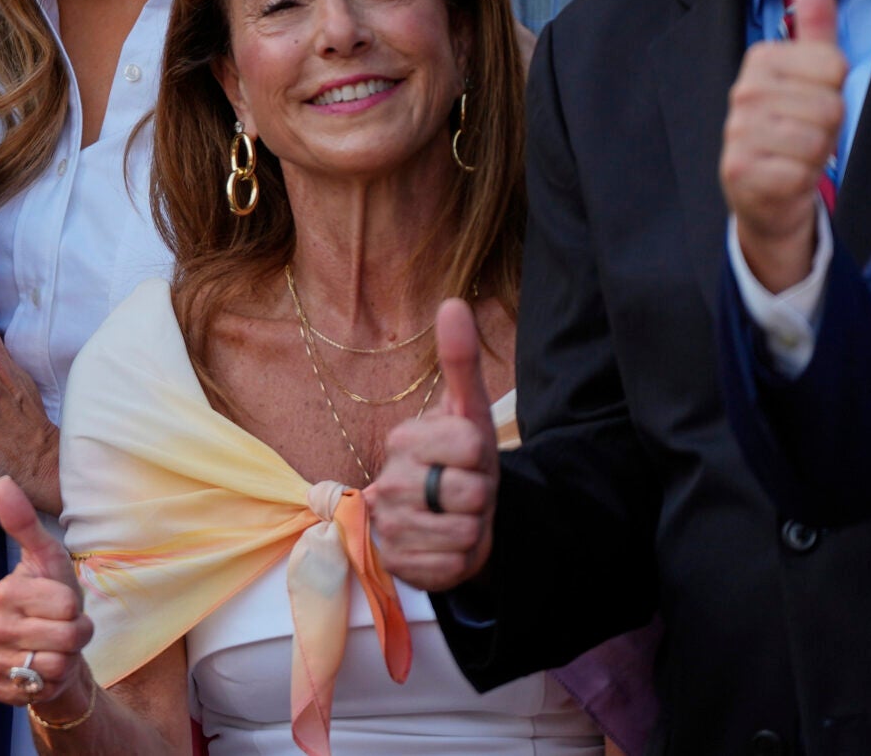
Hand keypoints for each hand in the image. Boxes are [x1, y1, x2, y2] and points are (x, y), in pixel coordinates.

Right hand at [0, 476, 94, 712]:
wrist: (52, 652)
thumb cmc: (53, 601)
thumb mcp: (49, 561)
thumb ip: (24, 522)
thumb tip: (0, 481)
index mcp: (3, 592)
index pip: (66, 603)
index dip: (76, 608)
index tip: (63, 606)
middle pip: (67, 635)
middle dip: (77, 636)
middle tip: (62, 630)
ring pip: (57, 665)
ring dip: (67, 661)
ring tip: (54, 650)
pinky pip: (44, 691)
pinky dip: (52, 684)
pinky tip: (41, 672)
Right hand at [367, 299, 496, 590]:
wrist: (442, 516)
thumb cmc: (458, 461)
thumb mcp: (465, 414)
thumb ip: (459, 362)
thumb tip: (453, 303)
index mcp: (404, 441)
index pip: (472, 446)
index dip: (482, 457)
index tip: (467, 459)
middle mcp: (388, 482)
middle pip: (473, 493)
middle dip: (481, 497)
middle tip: (463, 491)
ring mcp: (388, 526)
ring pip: (465, 533)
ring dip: (473, 531)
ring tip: (455, 518)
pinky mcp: (396, 565)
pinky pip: (451, 566)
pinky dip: (458, 561)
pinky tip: (444, 545)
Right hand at [722, 0, 843, 292]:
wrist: (764, 192)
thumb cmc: (792, 127)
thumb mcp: (809, 73)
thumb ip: (814, 22)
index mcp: (760, 60)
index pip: (832, 65)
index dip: (834, 90)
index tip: (811, 101)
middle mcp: (741, 92)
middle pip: (828, 104)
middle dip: (828, 128)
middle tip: (805, 134)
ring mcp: (736, 131)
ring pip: (816, 138)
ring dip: (816, 156)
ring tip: (795, 155)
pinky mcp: (739, 169)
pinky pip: (800, 171)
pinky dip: (801, 180)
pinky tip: (784, 177)